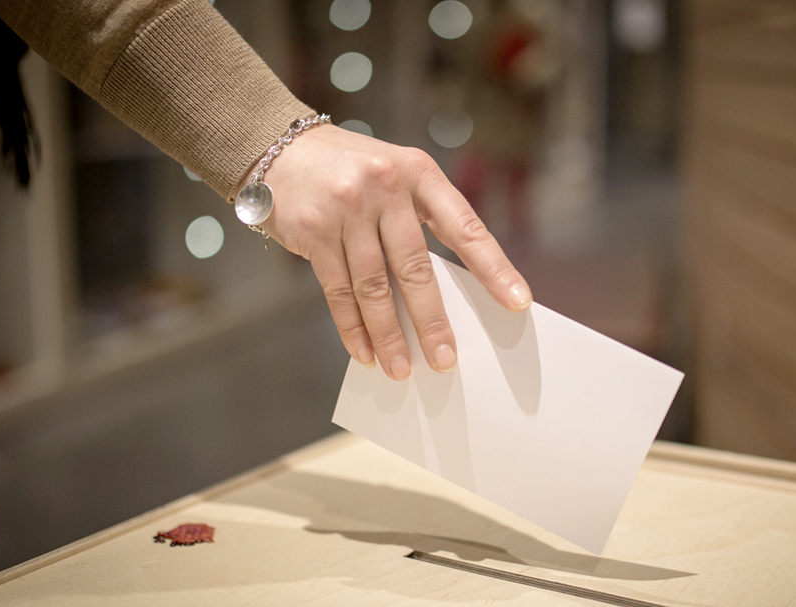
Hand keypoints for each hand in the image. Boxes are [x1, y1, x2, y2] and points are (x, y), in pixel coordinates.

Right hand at [248, 125, 531, 379]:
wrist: (277, 146)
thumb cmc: (351, 171)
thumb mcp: (395, 176)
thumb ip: (418, 220)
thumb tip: (438, 297)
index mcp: (420, 173)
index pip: (465, 227)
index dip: (494, 268)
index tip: (518, 303)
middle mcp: (386, 187)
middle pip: (416, 268)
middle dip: (432, 321)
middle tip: (446, 359)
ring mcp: (347, 208)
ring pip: (374, 287)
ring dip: (389, 335)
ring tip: (401, 369)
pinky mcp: (313, 230)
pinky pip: (338, 290)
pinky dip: (352, 328)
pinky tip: (365, 353)